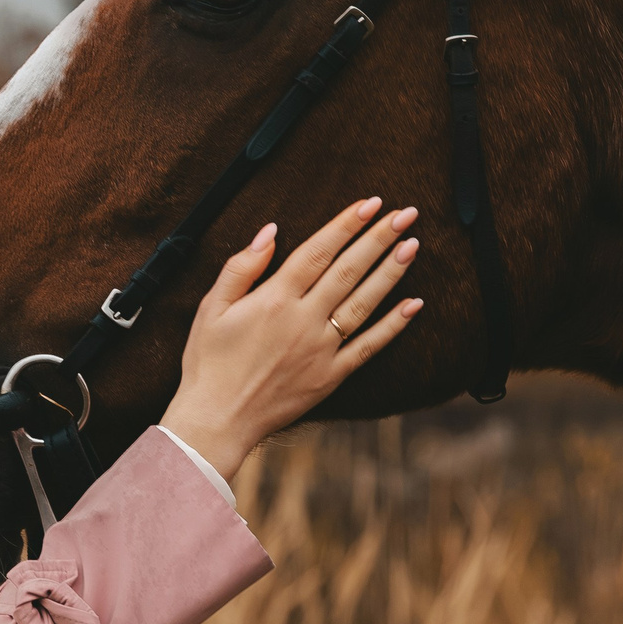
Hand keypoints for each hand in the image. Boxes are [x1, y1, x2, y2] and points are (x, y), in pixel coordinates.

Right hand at [157, 198, 422, 480]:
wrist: (217, 420)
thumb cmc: (208, 364)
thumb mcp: (210, 308)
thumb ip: (241, 266)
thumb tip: (271, 231)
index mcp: (274, 298)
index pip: (318, 251)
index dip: (346, 224)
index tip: (371, 203)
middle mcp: (303, 320)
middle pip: (348, 270)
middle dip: (379, 238)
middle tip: (406, 213)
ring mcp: (321, 349)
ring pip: (364, 303)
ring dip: (391, 273)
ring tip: (412, 245)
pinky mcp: (331, 376)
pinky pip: (369, 346)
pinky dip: (394, 325)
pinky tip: (414, 304)